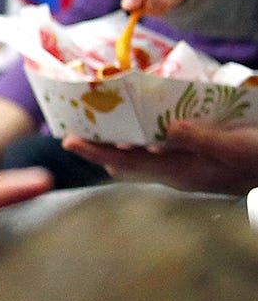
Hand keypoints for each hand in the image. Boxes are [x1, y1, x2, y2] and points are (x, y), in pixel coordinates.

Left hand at [63, 120, 257, 196]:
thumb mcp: (233, 147)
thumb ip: (201, 139)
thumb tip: (167, 129)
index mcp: (178, 173)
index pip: (126, 164)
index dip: (95, 152)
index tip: (68, 141)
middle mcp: (174, 174)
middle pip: (123, 163)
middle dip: (96, 148)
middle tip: (71, 130)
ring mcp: (182, 169)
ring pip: (136, 159)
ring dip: (113, 143)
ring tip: (92, 126)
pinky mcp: (191, 162)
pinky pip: (153, 154)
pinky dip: (136, 140)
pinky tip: (131, 128)